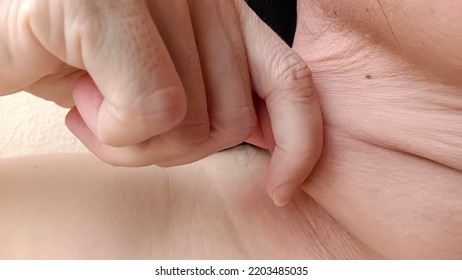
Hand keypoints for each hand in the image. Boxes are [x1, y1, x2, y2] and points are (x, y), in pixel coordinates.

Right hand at [0, 0, 322, 205]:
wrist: (6, 35)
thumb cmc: (78, 59)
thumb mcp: (158, 82)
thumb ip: (215, 100)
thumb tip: (268, 138)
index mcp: (222, 9)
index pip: (291, 80)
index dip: (299, 141)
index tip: (281, 187)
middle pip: (228, 119)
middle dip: (173, 148)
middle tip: (124, 123)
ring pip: (188, 121)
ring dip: (134, 142)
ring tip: (96, 108)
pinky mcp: (106, 6)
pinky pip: (149, 108)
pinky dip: (113, 131)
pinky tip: (81, 103)